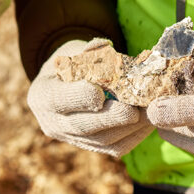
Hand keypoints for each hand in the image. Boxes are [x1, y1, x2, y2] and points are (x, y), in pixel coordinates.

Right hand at [27, 40, 152, 157]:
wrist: (64, 86)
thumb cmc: (70, 64)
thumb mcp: (73, 51)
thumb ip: (88, 51)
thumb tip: (104, 45)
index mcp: (43, 94)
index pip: (59, 100)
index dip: (80, 98)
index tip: (100, 93)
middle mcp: (52, 122)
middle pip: (82, 126)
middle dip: (110, 119)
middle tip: (134, 110)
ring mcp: (71, 138)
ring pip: (101, 141)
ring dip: (129, 129)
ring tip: (150, 113)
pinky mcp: (90, 147)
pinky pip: (113, 148)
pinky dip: (134, 136)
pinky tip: (149, 122)